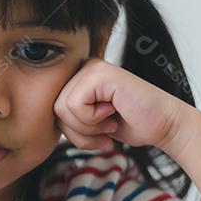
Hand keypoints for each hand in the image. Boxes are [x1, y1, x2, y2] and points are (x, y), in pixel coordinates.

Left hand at [53, 57, 188, 153]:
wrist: (164, 125)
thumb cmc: (129, 125)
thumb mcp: (88, 124)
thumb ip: (66, 118)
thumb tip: (36, 122)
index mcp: (77, 77)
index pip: (52, 111)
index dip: (73, 131)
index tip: (98, 134)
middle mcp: (82, 67)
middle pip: (54, 110)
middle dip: (79, 132)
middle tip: (106, 130)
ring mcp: (91, 66)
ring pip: (62, 109)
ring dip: (88, 127)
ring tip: (110, 121)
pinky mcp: (99, 72)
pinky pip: (74, 105)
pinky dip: (93, 120)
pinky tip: (114, 112)